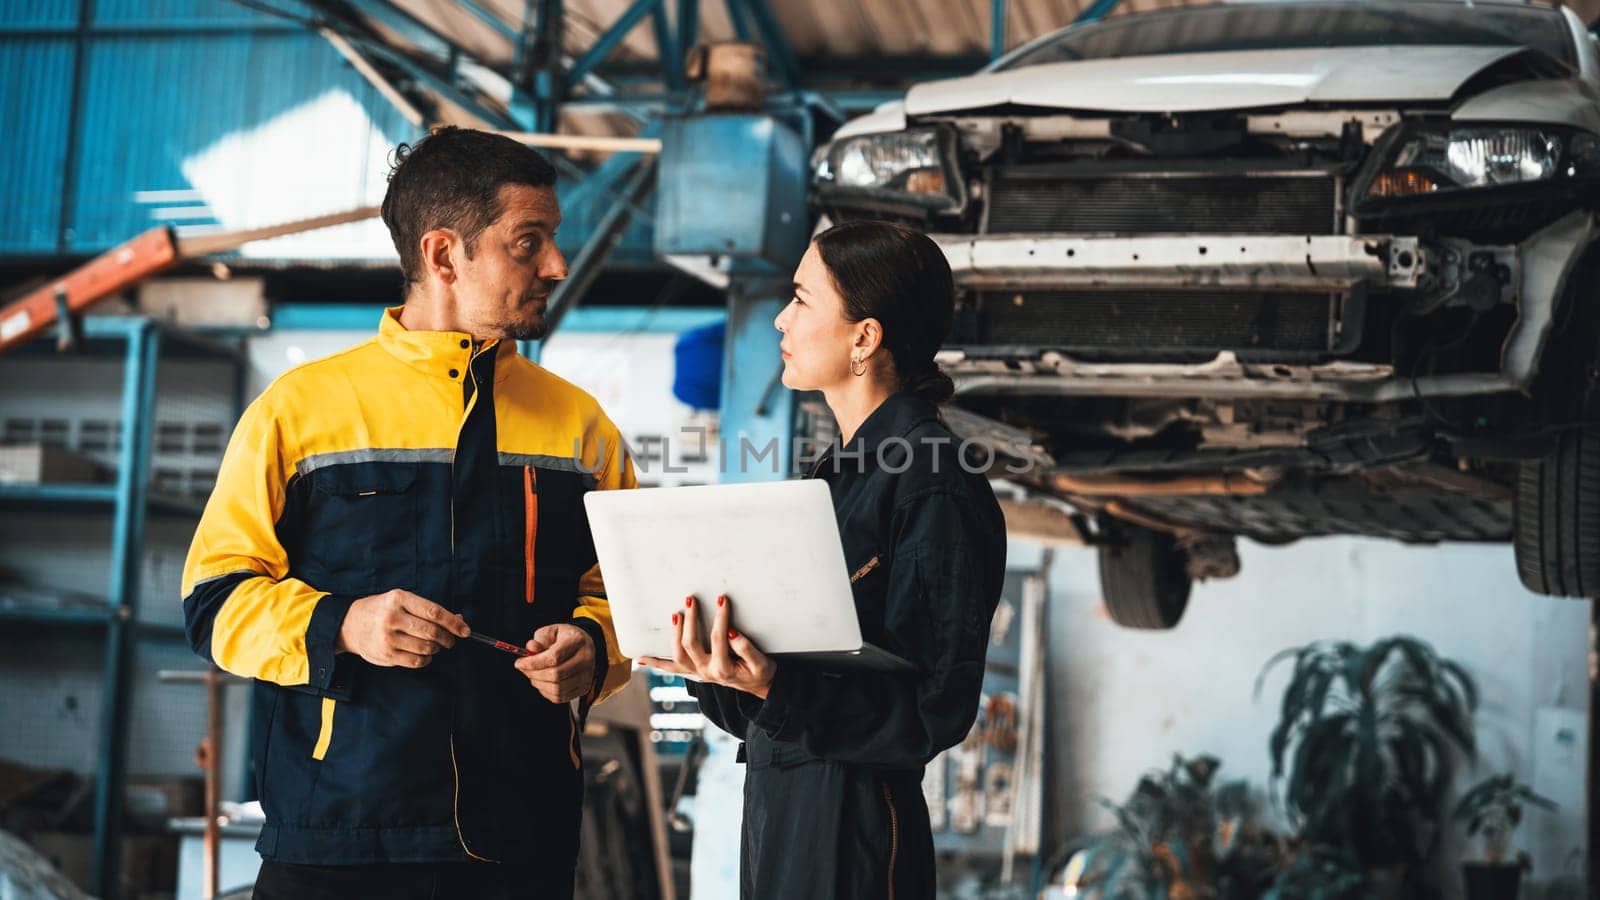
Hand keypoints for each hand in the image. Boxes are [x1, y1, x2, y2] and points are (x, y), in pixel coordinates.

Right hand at [336, 589, 469, 668]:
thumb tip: (459, 620)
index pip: (434, 612)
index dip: (453, 623)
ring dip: (436, 649)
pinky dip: (426, 659)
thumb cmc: (382, 610)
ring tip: (434, 645)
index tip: (465, 630)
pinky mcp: (386, 655)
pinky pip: (417, 661)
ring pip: (426, 648)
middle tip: (450, 640)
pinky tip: (424, 654)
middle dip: (448, 638)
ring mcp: (388, 638)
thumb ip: (428, 610)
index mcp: (399, 599)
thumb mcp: (402, 601)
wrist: (349, 624)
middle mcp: (392, 617)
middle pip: (432, 632)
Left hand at [514, 623, 595, 703]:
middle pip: (555, 675)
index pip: (554, 657)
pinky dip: (545, 692)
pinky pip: (560, 697)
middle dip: (533, 674)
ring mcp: (587, 676)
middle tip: (524, 669)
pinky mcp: (583, 688)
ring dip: (538, 684)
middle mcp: (586, 659)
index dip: (533, 662)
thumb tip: (531, 648)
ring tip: (532, 675)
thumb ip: (540, 640)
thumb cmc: (564, 638)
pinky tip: (542, 682)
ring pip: (557, 689)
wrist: (584, 646)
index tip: (519, 662)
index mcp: (578, 641)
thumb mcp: (551, 632)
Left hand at [639, 595, 775, 698]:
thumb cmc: (759, 672)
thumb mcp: (760, 662)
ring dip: (674, 634)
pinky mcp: (694, 671)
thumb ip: (746, 648)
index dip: (720, 617)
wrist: (758, 686)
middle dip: (690, 620)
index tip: (722, 599)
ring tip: (677, 614)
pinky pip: (671, 668)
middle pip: (690, 645)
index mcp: (723, 669)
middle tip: (692, 600)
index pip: (718, 638)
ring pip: (677, 655)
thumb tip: (731, 632)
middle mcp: (706, 672)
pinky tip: (641, 658)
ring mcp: (698, 673)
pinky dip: (656, 664)